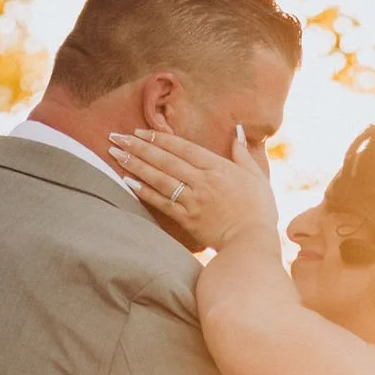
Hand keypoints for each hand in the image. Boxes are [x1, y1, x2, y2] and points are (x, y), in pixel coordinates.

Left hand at [107, 124, 281, 253]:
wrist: (252, 243)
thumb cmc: (258, 209)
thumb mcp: (256, 176)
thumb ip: (243, 153)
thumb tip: (236, 132)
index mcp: (218, 167)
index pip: (183, 148)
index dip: (160, 138)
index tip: (140, 131)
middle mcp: (202, 181)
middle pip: (165, 160)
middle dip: (139, 146)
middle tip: (116, 137)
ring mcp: (193, 200)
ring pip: (159, 178)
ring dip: (135, 165)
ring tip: (116, 154)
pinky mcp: (187, 219)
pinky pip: (161, 202)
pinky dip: (144, 191)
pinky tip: (127, 181)